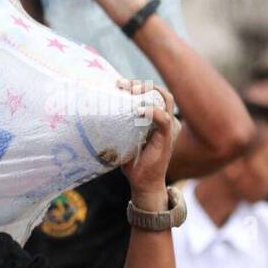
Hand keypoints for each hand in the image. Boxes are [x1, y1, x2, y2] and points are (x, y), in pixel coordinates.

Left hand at [119, 79, 179, 207]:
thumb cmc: (133, 161)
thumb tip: (99, 112)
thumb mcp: (124, 138)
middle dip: (142, 84)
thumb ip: (120, 125)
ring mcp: (168, 128)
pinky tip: (139, 110)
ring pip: (165, 100)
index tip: (120, 84)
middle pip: (160, 92)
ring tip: (131, 91)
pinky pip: (164, 120)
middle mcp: (166, 120)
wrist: (143, 183)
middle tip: (123, 84)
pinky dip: (152, 112)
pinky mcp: (166, 138)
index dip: (139, 85)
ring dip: (148, 92)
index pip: (154, 93)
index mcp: (158, 119)